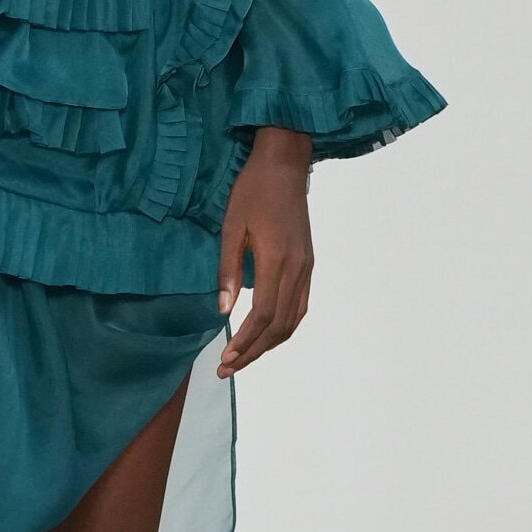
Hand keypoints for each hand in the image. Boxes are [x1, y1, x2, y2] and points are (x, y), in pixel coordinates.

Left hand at [216, 127, 314, 377]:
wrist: (284, 164)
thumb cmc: (252, 190)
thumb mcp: (231, 227)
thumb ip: (227, 271)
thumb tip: (223, 310)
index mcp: (277, 260)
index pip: (263, 316)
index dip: (245, 342)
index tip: (225, 358)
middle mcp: (298, 269)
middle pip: (280, 326)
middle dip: (254, 351)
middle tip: (228, 367)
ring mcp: (307, 266)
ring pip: (294, 319)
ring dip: (270, 343)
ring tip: (245, 356)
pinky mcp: (308, 262)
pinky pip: (301, 304)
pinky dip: (284, 325)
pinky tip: (266, 332)